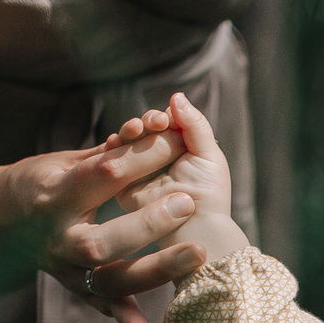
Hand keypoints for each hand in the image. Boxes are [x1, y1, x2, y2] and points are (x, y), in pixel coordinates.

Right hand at [0, 114, 205, 322]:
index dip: (141, 158)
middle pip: (103, 237)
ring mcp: (64, 265)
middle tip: (187, 202)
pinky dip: (122, 318)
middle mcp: (58, 234)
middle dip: (147, 221)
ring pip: (108, 276)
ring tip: (195, 254)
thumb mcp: (64, 161)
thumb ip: (107, 156)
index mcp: (55, 192)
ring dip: (153, 269)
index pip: (103, 174)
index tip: (178, 142)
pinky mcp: (73, 286)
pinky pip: (99, 304)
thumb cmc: (41, 181)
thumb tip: (151, 134)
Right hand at [113, 93, 251, 268]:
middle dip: (145, 122)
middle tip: (154, 124)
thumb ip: (195, 124)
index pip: (166, 120)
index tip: (166, 119)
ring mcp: (141, 170)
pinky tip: (117, 141)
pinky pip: (114, 159)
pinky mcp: (124, 185)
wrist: (196, 227)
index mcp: (180, 146)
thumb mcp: (208, 154)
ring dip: (130, 130)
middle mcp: (159, 156)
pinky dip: (114, 147)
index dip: (163, 116)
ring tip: (135, 130)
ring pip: (129, 140)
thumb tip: (176, 96)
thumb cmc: (209, 193)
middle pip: (144, 128)